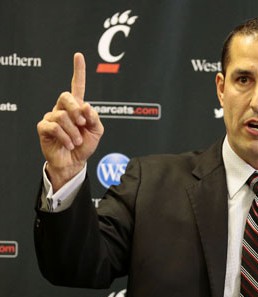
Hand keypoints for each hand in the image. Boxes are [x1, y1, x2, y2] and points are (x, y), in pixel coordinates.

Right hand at [37, 53, 103, 189]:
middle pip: (66, 97)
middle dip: (76, 111)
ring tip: (76, 140)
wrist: (74, 162)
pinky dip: (65, 137)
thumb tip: (85, 106)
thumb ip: (94, 118)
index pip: (77, 85)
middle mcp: (63, 109)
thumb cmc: (84, 145)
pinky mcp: (44, 128)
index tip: (79, 56)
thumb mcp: (97, 131)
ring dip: (74, 132)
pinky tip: (69, 143)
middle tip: (83, 125)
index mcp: (77, 107)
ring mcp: (52, 117)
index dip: (78, 71)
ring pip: (62, 115)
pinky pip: (54, 127)